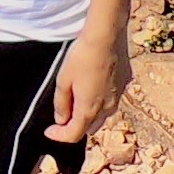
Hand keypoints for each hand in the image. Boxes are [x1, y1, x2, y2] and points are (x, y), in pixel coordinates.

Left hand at [58, 29, 128, 146]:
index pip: (74, 135)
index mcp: (89, 110)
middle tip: (62, 114)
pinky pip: (110, 99)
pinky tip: (93, 83)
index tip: (48, 131)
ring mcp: (118, 97)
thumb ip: (61, 104)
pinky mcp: (125, 84)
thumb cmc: (81, 56)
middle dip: (75, 126)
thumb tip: (61, 120)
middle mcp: (107, 108)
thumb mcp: (63, 80)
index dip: (59, 136)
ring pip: (102, 114)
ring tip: (77, 98)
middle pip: (89, 127)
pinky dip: (100, 98)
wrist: (106, 36)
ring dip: (89, 113)